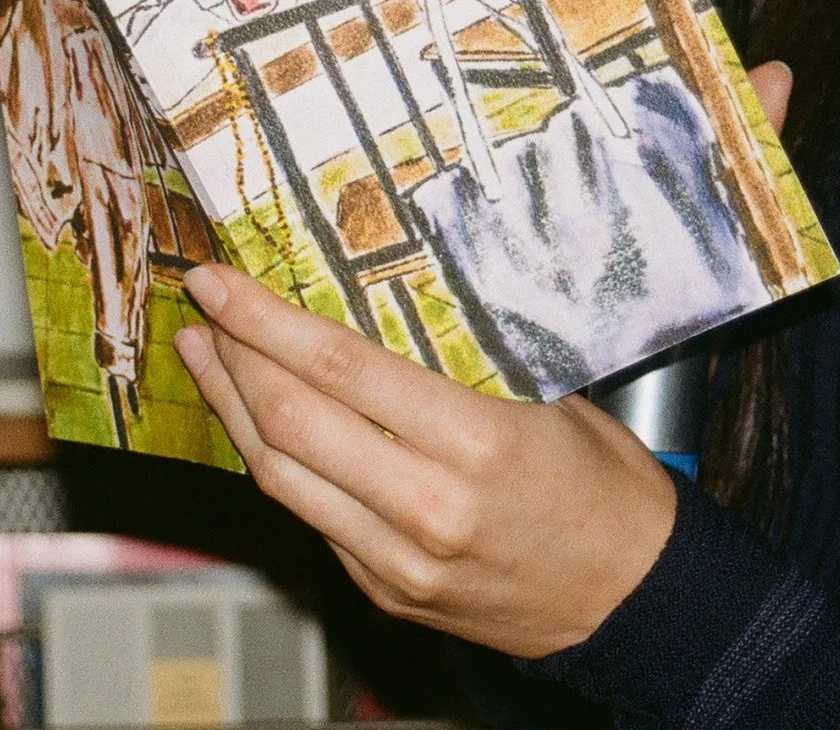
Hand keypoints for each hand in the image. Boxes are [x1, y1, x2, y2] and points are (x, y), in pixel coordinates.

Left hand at [174, 63, 792, 658]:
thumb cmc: (607, 481)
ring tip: (204, 355)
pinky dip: (275, 463)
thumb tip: (440, 239)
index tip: (221, 280)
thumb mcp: (561, 389)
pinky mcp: (387, 590)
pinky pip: (309, 518)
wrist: (637, 600)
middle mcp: (427, 505)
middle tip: (202, 303)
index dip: (264, 320)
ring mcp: (399, 559)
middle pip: (289, 422)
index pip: (340, 369)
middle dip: (232, 356)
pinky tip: (257, 421)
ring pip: (282, 477)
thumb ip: (486, 330)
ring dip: (232, 410)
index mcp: (476, 442)